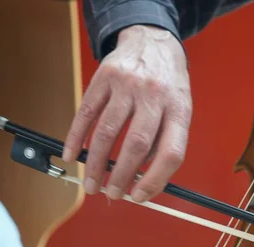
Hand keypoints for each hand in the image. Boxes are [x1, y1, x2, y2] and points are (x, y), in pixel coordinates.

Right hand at [63, 25, 191, 202]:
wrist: (154, 42)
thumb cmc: (169, 85)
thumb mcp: (180, 110)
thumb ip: (165, 141)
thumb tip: (142, 179)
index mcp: (179, 110)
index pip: (171, 152)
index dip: (156, 179)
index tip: (140, 196)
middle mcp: (155, 97)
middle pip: (137, 145)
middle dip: (121, 175)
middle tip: (112, 193)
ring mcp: (128, 85)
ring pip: (108, 132)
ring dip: (97, 163)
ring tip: (92, 183)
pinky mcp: (104, 77)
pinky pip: (87, 113)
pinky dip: (77, 137)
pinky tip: (73, 155)